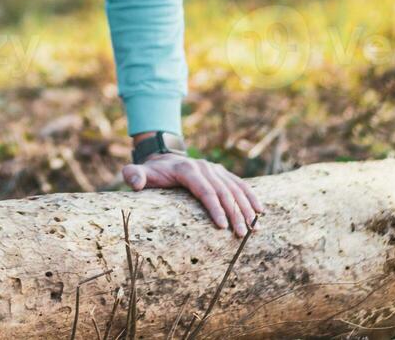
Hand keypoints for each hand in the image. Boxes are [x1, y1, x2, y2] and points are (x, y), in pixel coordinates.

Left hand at [122, 153, 263, 236]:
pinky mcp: (222, 173)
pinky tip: (261, 212)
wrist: (163, 158)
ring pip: (235, 189)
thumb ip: (134, 175)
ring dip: (246, 209)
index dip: (214, 207)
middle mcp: (204, 167)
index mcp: (186, 169)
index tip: (222, 227)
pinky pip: (240, 184)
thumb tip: (135, 183)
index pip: (204, 190)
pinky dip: (251, 197)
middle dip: (234, 214)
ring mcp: (215, 169)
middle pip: (223, 192)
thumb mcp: (138, 172)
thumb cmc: (151, 172)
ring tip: (254, 230)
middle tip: (240, 235)